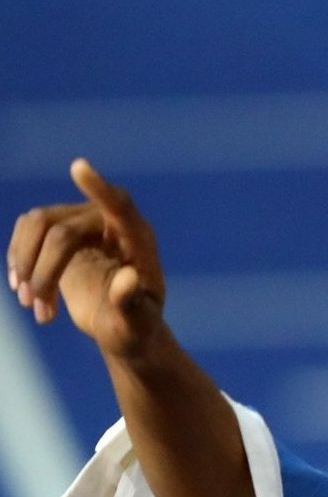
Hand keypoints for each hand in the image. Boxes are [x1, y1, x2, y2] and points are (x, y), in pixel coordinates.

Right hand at [9, 159, 166, 356]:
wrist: (123, 329)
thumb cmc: (137, 329)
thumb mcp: (138, 326)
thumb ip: (133, 305)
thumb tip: (127, 279)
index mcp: (138, 242)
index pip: (120, 207)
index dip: (99, 189)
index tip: (79, 167)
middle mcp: (110, 223)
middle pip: (62, 229)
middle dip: (43, 270)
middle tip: (36, 306)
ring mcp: (83, 222)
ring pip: (38, 225)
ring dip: (26, 264)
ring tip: (31, 305)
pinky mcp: (60, 231)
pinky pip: (28, 230)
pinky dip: (19, 260)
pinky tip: (26, 294)